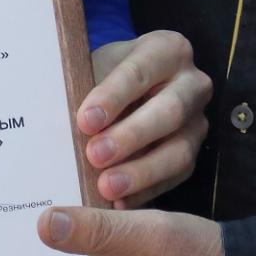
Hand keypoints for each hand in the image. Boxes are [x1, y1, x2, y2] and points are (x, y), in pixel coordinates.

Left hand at [79, 30, 210, 206]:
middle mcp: (192, 83)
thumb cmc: (104, 76)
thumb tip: (58, 118)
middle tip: (95, 155)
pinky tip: (120, 205)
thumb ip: (84, 88)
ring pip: (179, 150)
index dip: (113, 96)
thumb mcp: (95, 68)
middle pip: (170, 110)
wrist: (124, 90)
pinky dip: (146, 192)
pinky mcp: (195, 154)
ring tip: (106, 188)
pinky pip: (176, 178)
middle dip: (131, 136)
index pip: (140, 71)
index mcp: (166, 50)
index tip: (85, 120)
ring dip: (141, 171)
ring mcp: (198, 121)